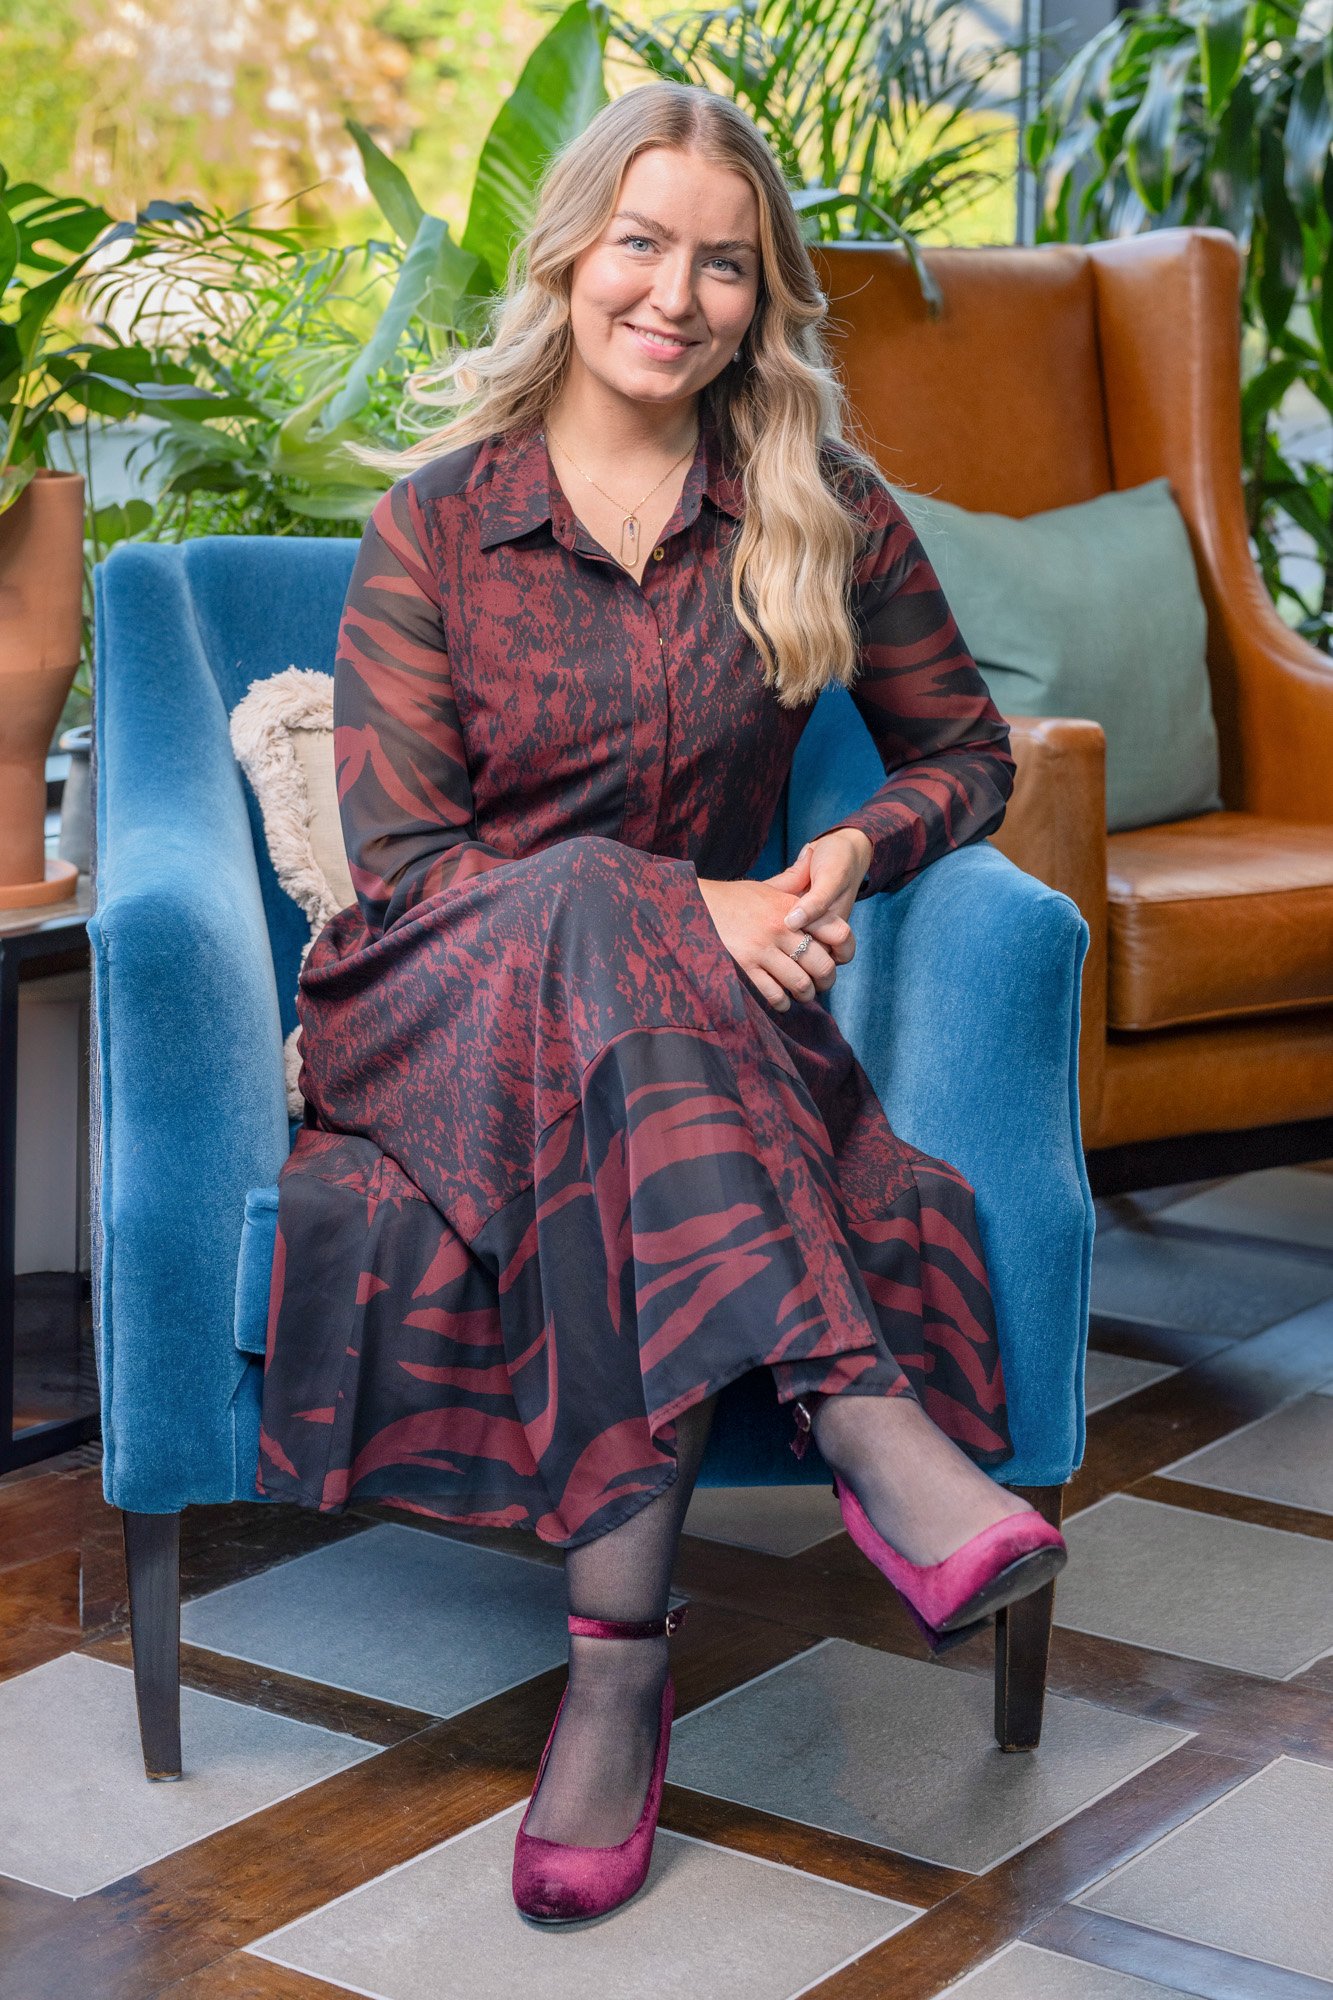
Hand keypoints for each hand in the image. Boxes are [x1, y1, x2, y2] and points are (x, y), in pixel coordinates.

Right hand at [696, 829, 871, 1012]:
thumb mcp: (766, 888)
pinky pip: (774, 993)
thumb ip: (792, 887)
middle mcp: (781, 927)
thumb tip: (811, 866)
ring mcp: (762, 947)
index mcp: (791, 907)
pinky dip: (782, 1002)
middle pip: (822, 964)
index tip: (837, 958)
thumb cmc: (731, 898)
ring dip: (806, 994)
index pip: (837, 930)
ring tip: (802, 994)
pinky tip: (782, 1000)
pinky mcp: (744, 964)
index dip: (845, 949)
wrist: (691, 903)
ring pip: (801, 983)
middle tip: (821, 984)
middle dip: (826, 980)